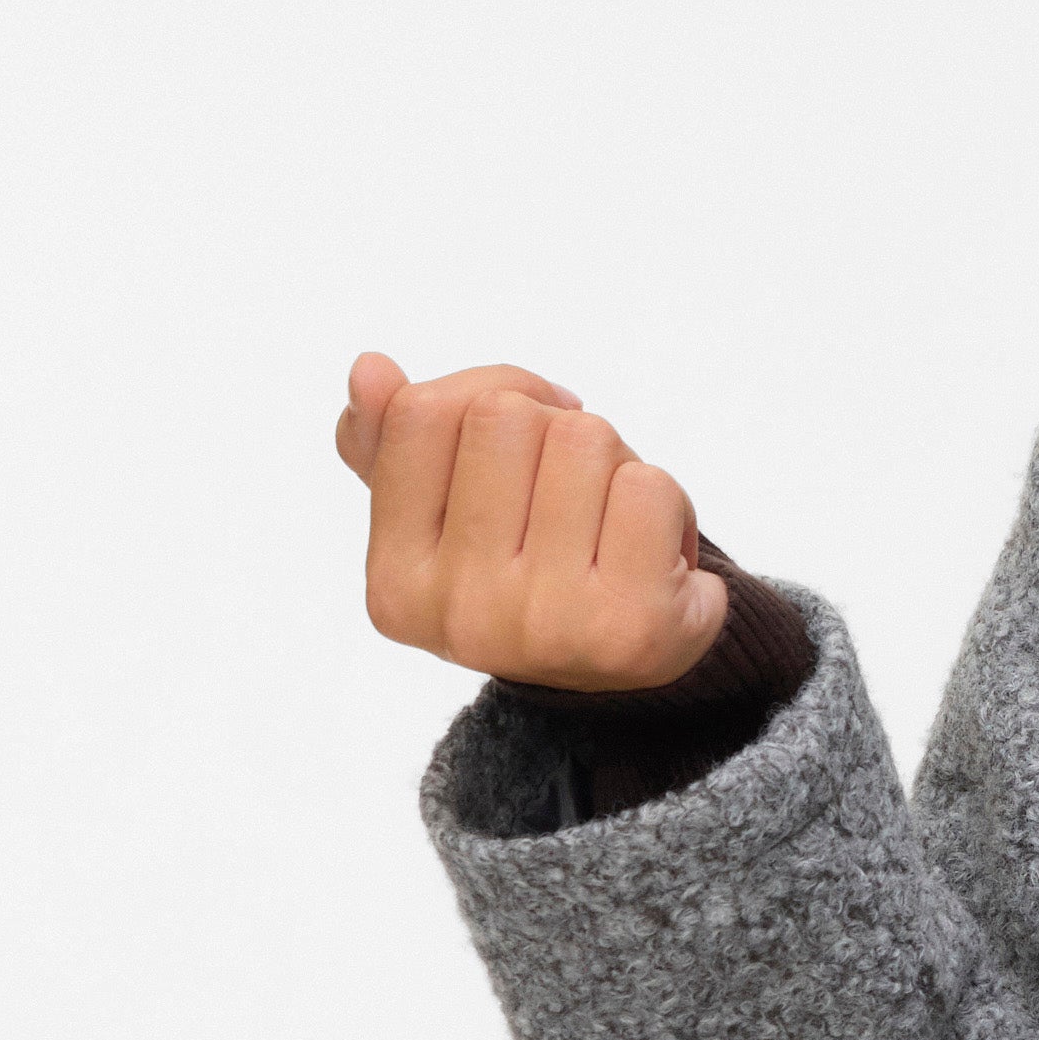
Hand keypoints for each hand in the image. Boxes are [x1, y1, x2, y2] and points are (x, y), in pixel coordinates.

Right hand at [335, 353, 728, 689]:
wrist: (618, 670)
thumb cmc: (525, 569)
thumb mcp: (445, 512)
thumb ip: (394, 440)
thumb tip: (369, 369)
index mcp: (397, 582)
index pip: (423, 413)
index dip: (486, 393)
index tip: (519, 440)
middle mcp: (463, 613)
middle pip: (509, 415)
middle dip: (553, 428)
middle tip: (570, 491)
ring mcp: (547, 622)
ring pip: (586, 439)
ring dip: (615, 463)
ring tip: (611, 524)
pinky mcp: (632, 626)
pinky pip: (650, 487)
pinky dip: (669, 503)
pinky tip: (655, 555)